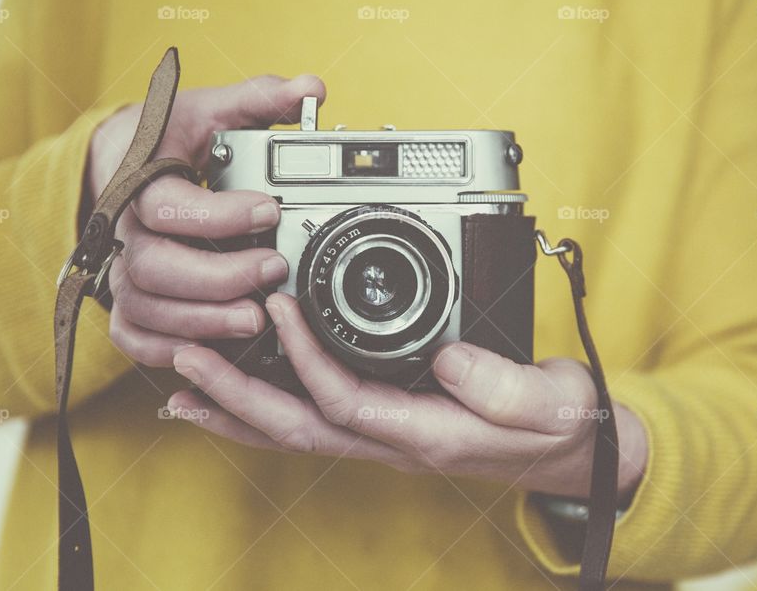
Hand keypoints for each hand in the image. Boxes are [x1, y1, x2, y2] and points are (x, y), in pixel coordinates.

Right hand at [87, 75, 325, 366]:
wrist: (120, 161)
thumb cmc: (168, 137)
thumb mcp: (208, 109)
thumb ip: (258, 99)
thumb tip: (312, 88)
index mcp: (140, 180)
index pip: (165, 204)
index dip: (217, 214)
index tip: (270, 208)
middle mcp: (125, 230)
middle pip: (152, 267)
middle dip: (217, 277)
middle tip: (272, 270)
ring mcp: (121, 269)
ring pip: (144, 308)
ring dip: (200, 320)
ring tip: (255, 319)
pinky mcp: (125, 301)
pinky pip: (130, 336)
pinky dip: (165, 349)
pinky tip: (210, 346)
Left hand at [168, 293, 647, 500]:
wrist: (572, 447)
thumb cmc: (558, 425)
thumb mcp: (547, 404)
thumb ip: (499, 385)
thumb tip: (446, 356)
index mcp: (425, 433)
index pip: (345, 401)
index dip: (304, 358)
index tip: (277, 308)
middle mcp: (392, 440)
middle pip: (295, 426)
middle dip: (234, 397)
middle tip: (184, 362)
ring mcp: (384, 433)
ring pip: (293, 428)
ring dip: (235, 408)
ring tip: (184, 386)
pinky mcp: (386, 418)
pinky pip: (312, 418)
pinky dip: (265, 408)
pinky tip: (237, 395)